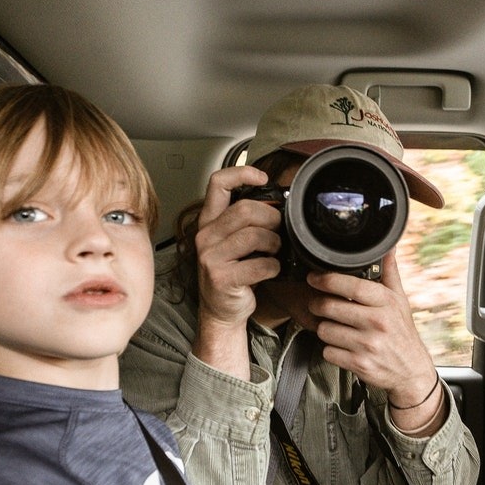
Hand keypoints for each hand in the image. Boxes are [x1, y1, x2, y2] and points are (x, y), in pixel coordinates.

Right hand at [191, 166, 280, 377]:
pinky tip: (271, 270)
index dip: (242, 174)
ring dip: (275, 243)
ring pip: (255, 235)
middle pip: (246, 210)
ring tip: (275, 251)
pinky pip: (260, 264)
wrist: (221, 311)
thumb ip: (247, 221)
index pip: (218, 183)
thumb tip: (278, 203)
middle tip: (279, 230)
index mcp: (209, 221)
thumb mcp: (234, 242)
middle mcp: (205, 236)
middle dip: (272, 218)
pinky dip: (274, 267)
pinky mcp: (222, 278)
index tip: (263, 179)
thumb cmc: (233, 274)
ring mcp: (210, 257)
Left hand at [306, 248, 437, 405]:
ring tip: (334, 327)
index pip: (351, 286)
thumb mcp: (399, 301)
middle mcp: (377, 322)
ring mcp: (368, 344)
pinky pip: (328, 351)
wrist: (411, 370)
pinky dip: (330, 350)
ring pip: (324, 330)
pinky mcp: (359, 364)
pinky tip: (341, 346)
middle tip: (319, 305)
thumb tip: (389, 247)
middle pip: (329, 307)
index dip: (327, 280)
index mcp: (386, 303)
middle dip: (318, 304)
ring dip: (324, 329)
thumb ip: (390, 273)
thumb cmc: (401, 332)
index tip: (313, 277)